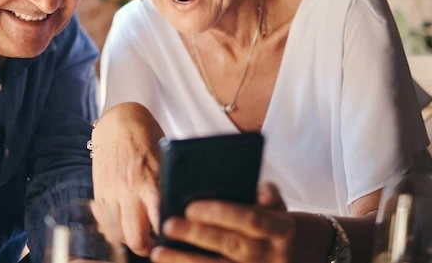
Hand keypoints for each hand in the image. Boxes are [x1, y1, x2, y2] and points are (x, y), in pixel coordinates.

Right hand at [91, 102, 164, 255]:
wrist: (118, 119)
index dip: (167, 238)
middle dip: (146, 248)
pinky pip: (103, 222)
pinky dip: (111, 227)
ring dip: (127, 238)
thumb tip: (178, 210)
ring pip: (116, 235)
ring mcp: (111, 193)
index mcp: (151, 181)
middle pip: (136, 240)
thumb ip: (167, 184)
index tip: (172, 239)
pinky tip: (121, 222)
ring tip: (138, 233)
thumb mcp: (164, 158)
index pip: (161, 223)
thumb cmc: (146, 135)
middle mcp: (130, 190)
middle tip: (153, 243)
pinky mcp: (98, 191)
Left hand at [152, 182, 294, 262]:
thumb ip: (265, 193)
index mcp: (280, 229)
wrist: (290, 253)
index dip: (221, 213)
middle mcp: (272, 255)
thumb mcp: (275, 205)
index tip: (190, 207)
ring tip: (158, 253)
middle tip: (169, 225)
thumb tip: (259, 194)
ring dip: (185, 261)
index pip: (251, 219)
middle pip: (231, 245)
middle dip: (198, 235)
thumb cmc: (270, 220)